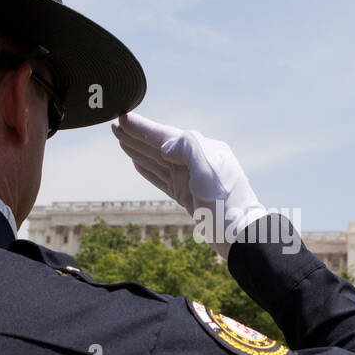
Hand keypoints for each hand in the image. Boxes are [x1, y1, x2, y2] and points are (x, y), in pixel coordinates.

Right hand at [113, 113, 267, 260]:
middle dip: (137, 136)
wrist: (239, 237)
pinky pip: (162, 178)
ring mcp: (191, 179)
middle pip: (160, 146)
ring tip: (120, 140)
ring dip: (138, 150)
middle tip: (114, 126)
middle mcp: (196, 162)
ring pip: (158, 161)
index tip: (123, 118)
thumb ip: (190, 148)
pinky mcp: (187, 195)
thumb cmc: (227, 203)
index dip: (144, 128)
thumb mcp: (210, 171)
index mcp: (204, 150)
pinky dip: (147, 169)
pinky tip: (136, 163)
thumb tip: (166, 144)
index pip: (168, 135)